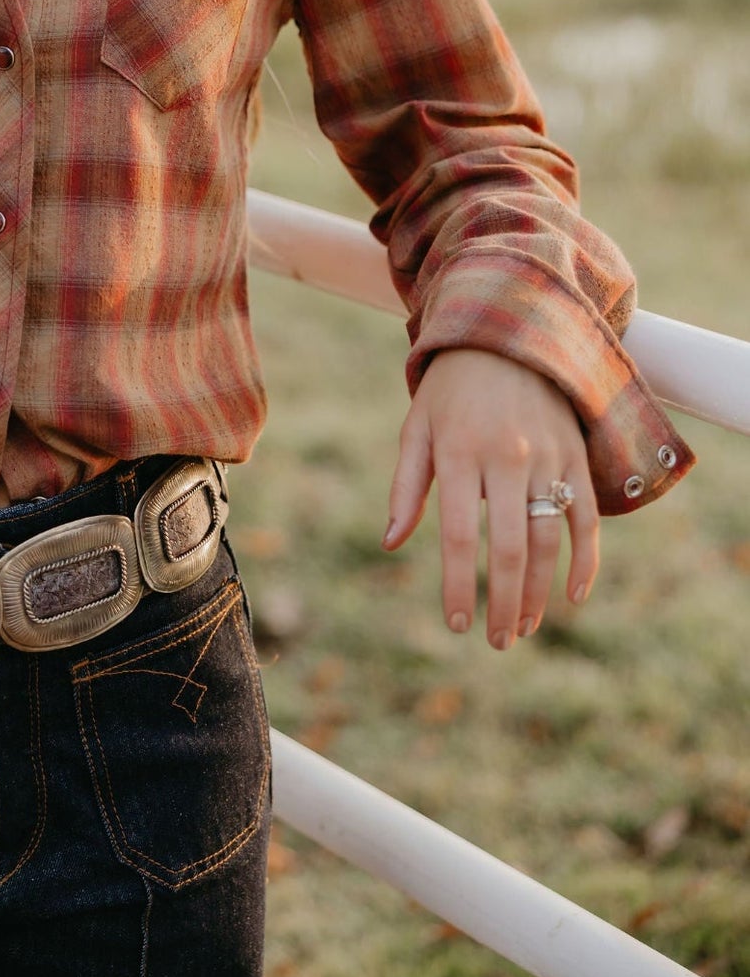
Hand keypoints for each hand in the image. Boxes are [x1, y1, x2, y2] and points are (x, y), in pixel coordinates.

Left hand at [381, 347, 598, 649]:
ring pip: (548, 538)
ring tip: (523, 626)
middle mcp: (506, 456)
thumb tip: (390, 544)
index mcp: (458, 451)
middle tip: (497, 641)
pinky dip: (585, 560)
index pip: (456, 534)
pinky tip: (573, 596)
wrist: (507, 336)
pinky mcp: (576, 455)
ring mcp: (547, 456)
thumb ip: (406, 486)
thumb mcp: (417, 428)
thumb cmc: (451, 392)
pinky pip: (587, 516)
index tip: (457, 625)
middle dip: (502, 602)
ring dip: (538, 591)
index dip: (457, 585)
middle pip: (507, 547)